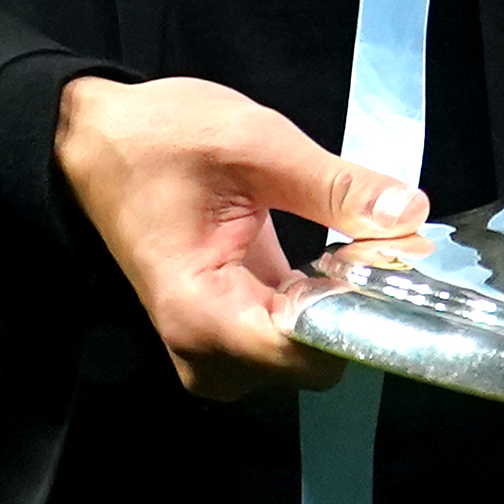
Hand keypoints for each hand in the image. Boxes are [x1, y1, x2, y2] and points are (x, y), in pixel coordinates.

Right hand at [53, 74, 424, 398]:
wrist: (92, 140)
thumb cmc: (158, 138)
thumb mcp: (254, 142)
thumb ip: (332, 185)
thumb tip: (411, 215)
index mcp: (202, 314)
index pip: (307, 356)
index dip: (361, 315)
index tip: (395, 266)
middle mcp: (204, 351)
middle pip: (311, 364)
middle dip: (354, 310)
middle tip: (380, 245)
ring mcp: (212, 345)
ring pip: (304, 353)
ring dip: (339, 306)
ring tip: (358, 246)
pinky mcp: (224, 326)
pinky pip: (286, 334)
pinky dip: (318, 301)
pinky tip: (338, 257)